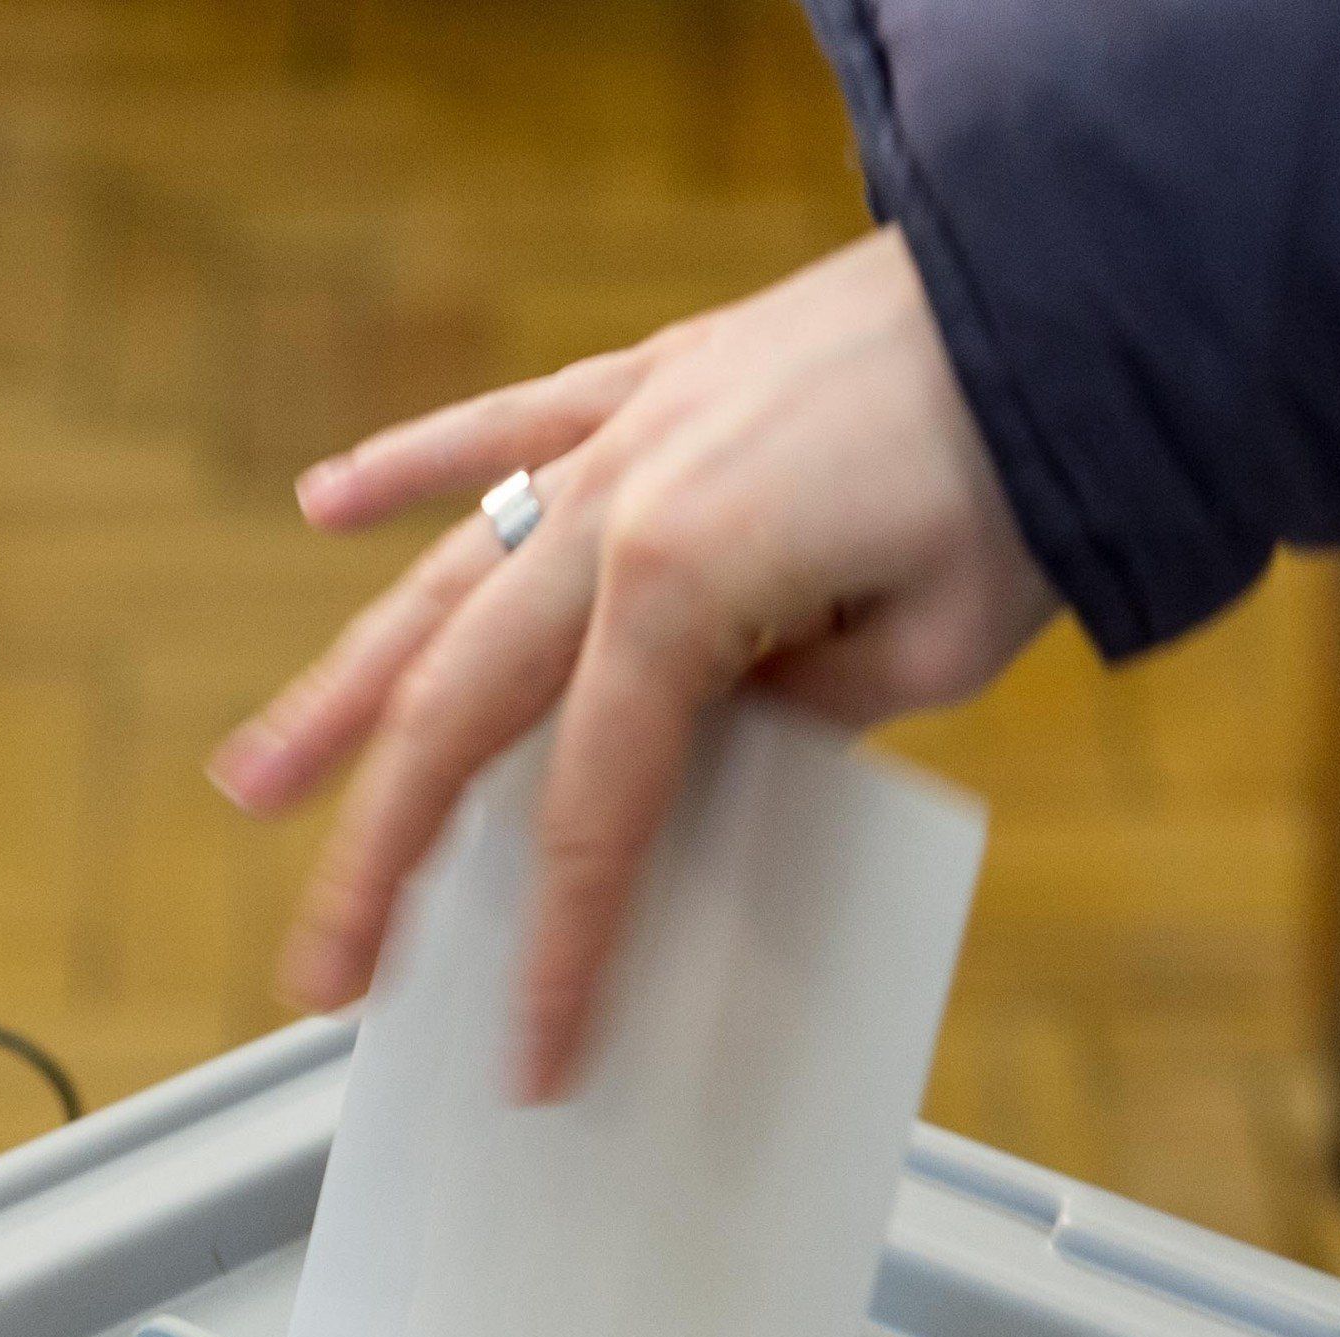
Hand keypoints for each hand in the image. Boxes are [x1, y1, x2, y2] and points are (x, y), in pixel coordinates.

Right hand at [211, 228, 1056, 1099]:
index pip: (588, 814)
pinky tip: (326, 508)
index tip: (533, 1053)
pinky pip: (501, 430)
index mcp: (687, 591)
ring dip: (337, 696)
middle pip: (457, 720)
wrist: (1082, 281)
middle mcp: (618, 511)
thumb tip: (725, 747)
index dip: (556, 950)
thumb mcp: (937, 648)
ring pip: (438, 588)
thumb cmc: (1032, 466)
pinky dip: (410, 470)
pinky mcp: (653, 381)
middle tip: (324, 969)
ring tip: (257, 781)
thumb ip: (806, 718)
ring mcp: (621, 439)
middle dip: (378, 861)